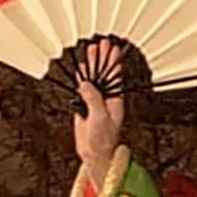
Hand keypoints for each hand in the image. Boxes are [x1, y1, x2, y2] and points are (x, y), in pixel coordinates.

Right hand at [72, 54, 128, 193]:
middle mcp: (106, 98)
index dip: (114, 61)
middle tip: (101, 43)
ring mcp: (95, 101)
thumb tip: (85, 83)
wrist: (93, 153)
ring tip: (90, 49)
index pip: (115, 76)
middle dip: (102, 58)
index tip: (113, 48)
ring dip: (92, 64)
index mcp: (115, 100)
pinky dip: (81, 77)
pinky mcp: (84, 106)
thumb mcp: (100, 117)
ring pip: (93, 79)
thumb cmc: (103, 139)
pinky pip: (82, 89)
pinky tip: (81, 67)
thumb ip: (93, 99)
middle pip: (104, 74)